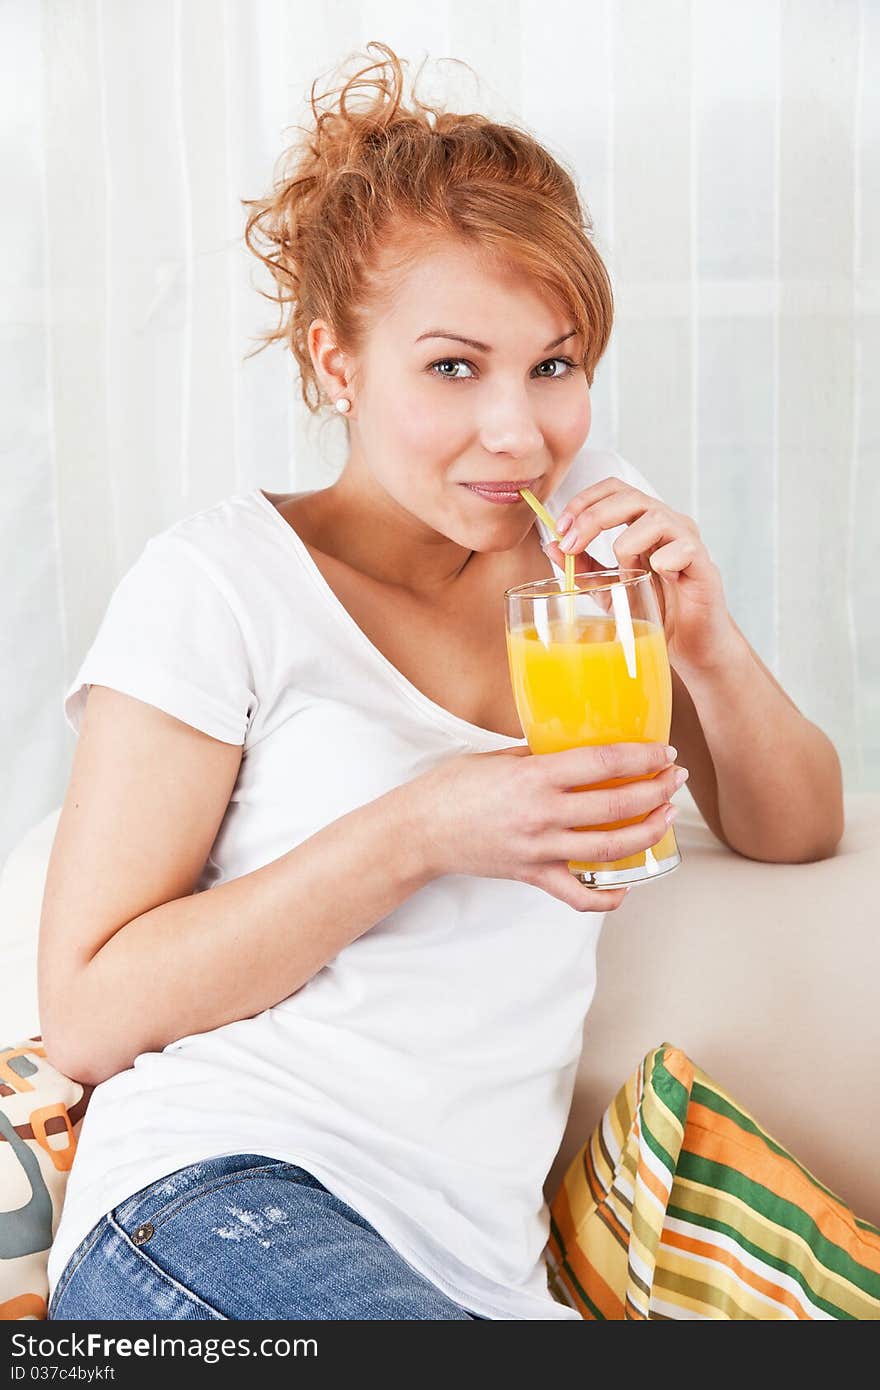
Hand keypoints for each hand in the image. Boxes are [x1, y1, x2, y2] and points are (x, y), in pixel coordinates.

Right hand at [415, 741, 683, 911]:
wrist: (419, 830)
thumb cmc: (452, 787)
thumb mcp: (499, 757)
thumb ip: (540, 755)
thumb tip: (577, 748)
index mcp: (534, 776)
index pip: (604, 763)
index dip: (642, 758)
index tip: (663, 753)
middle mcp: (542, 813)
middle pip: (617, 805)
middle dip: (656, 791)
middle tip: (674, 780)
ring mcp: (539, 848)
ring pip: (610, 848)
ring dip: (647, 833)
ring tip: (665, 817)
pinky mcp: (532, 874)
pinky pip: (578, 895)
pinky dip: (607, 897)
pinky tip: (627, 886)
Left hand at [541, 476, 739, 673]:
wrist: (689, 646)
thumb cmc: (656, 611)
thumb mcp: (609, 589)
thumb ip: (584, 567)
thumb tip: (551, 545)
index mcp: (644, 524)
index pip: (615, 490)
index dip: (585, 500)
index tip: (561, 527)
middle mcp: (668, 525)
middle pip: (630, 497)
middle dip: (593, 517)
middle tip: (571, 544)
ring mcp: (688, 543)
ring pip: (656, 518)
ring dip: (628, 544)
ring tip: (626, 572)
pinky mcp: (705, 566)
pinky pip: (685, 548)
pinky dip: (663, 561)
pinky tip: (657, 578)